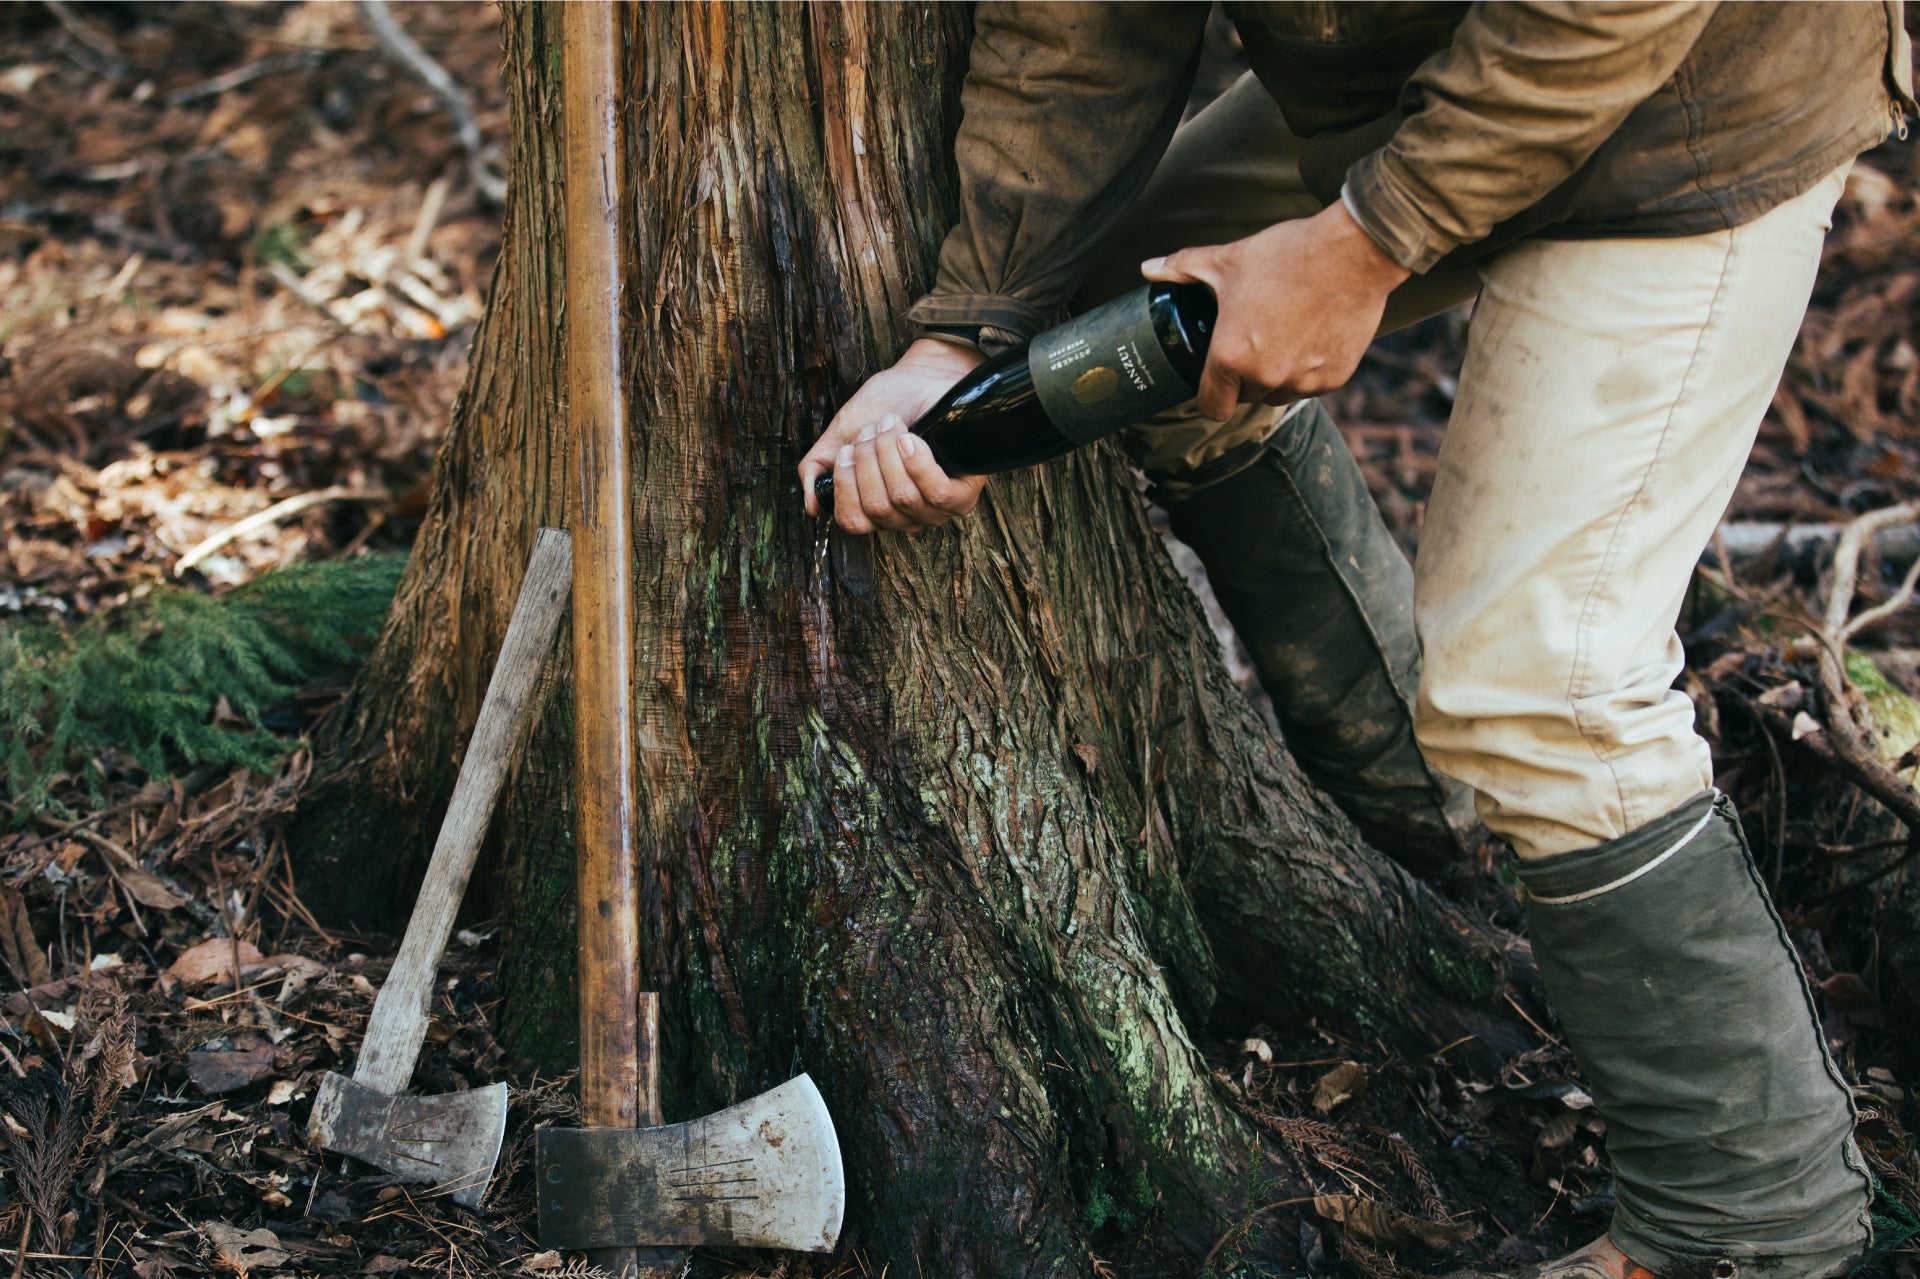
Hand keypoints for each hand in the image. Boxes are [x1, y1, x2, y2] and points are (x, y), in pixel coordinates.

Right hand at [799, 338, 990, 533]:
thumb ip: (819, 467)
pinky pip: (936, 492)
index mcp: (876, 508)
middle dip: (869, 460)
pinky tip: (912, 439)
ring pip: (903, 497)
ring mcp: (935, 509)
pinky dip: (917, 462)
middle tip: (874, 430)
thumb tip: (812, 505)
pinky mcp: (962, 494)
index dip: (846, 485)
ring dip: (891, 453)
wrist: (924, 375)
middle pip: (878, 508)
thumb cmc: (888, 404)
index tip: (848, 450)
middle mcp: (905, 517)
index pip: (853, 522)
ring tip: (893, 426)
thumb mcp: (842, 434)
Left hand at [1141, 202, 1409, 420]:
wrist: (1353, 253)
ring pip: (1279, 394)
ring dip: (1276, 377)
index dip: (1210, 394)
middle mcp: (1266, 378)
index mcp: (1231, 358)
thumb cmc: (1287, 256)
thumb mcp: (1228, 261)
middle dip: (1244, 378)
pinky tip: (1311, 335)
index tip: (1214, 379)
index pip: (1211, 406)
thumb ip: (1183, 268)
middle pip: (1246, 398)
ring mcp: (1303, 382)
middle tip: (1252, 341)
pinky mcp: (1335, 378)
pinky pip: (1312, 386)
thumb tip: (1148, 268)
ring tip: (1283, 336)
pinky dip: (1309, 370)